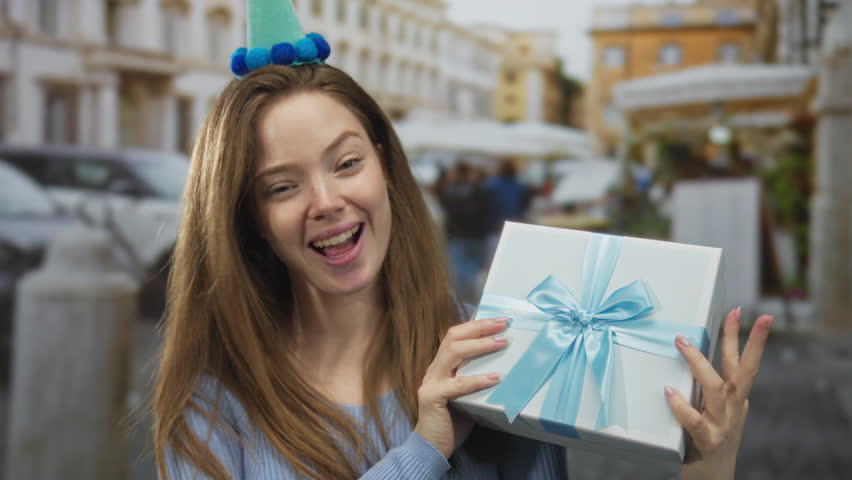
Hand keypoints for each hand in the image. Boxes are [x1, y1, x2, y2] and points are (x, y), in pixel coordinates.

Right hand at [415, 317, 509, 457]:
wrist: (431, 447)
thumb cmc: (452, 421)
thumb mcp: (468, 395)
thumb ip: (476, 379)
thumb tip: (504, 367)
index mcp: (442, 366)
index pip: (455, 336)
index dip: (475, 325)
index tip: (497, 318)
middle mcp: (434, 369)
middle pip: (453, 337)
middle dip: (479, 327)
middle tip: (502, 323)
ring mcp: (430, 381)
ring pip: (453, 352)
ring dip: (479, 345)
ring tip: (502, 342)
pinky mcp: (431, 397)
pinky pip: (457, 385)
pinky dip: (477, 380)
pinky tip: (495, 378)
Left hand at [665, 307, 772, 479]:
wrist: (713, 476)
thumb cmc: (709, 438)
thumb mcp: (715, 409)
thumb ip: (706, 386)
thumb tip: (689, 355)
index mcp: (735, 397)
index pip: (743, 361)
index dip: (746, 336)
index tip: (742, 310)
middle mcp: (734, 407)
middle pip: (744, 368)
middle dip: (746, 340)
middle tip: (739, 313)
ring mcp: (723, 424)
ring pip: (716, 388)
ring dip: (699, 363)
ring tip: (682, 343)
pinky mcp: (708, 441)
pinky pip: (695, 420)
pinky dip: (681, 405)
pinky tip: (668, 392)